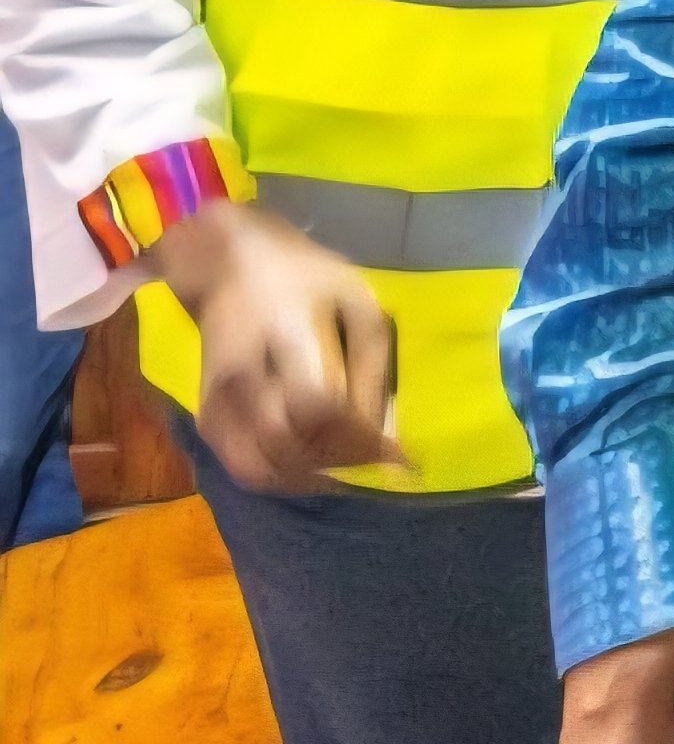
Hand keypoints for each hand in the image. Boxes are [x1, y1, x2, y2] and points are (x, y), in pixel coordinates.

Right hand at [146, 199, 401, 492]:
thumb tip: (385, 436)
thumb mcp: (358, 304)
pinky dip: (283, 478)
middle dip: (339, 463)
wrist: (227, 265)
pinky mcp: (206, 416)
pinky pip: (242, 467)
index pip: (316, 405)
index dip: (358, 439)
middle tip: (374, 462)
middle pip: (286, 444)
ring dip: (310, 479)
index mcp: (283, 332)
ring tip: (348, 467)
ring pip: (258, 467)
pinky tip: (316, 466)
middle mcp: (240, 372)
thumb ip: (373, 368)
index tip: (397, 455)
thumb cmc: (305, 279)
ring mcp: (216, 398)